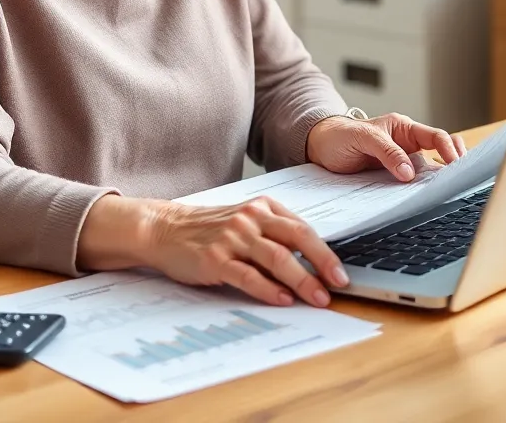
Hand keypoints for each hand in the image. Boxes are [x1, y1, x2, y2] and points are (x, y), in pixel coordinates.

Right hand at [77, 193, 348, 307]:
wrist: (164, 229)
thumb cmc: (208, 228)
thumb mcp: (243, 220)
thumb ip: (273, 233)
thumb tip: (311, 261)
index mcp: (261, 207)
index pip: (301, 227)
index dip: (325, 250)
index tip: (341, 272)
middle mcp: (249, 218)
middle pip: (296, 238)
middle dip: (322, 262)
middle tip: (340, 283)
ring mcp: (233, 237)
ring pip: (277, 257)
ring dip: (302, 280)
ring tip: (318, 298)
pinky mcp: (216, 258)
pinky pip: (249, 275)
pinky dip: (269, 289)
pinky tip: (283, 299)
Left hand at [306, 113, 466, 180]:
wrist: (320, 148)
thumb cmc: (340, 135)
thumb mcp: (362, 137)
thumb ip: (386, 151)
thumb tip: (409, 172)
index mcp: (403, 128)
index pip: (435, 136)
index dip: (449, 149)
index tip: (455, 165)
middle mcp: (407, 144)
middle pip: (441, 153)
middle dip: (455, 164)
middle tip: (463, 180)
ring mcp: (403, 162)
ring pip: (430, 171)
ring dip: (440, 180)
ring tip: (452, 191)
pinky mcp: (394, 178)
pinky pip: (414, 184)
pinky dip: (424, 190)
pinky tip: (430, 199)